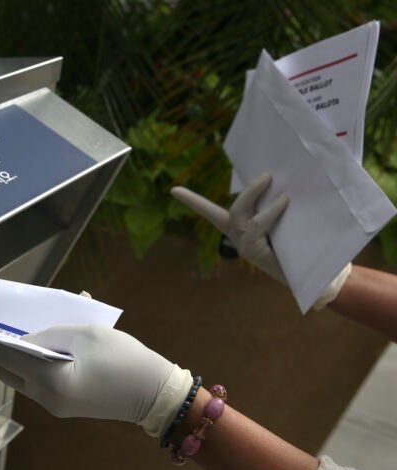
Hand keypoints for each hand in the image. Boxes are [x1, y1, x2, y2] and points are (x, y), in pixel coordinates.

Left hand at [0, 325, 191, 435]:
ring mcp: (55, 405)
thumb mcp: (84, 335)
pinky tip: (25, 351)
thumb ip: (49, 335)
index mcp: (49, 379)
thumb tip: (25, 342)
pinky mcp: (65, 406)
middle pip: (7, 373)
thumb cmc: (122, 358)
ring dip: (7, 361)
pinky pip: (36, 383)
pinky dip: (26, 366)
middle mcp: (46, 397)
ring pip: (20, 379)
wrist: (154, 393)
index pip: (6, 357)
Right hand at [171, 173, 350, 308]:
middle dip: (249, 190)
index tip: (173, 190)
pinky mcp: (253, 252)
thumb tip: (284, 183)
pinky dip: (270, 212)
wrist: (313, 276)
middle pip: (234, 209)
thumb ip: (278, 207)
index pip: (210, 212)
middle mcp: (237, 237)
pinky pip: (257, 226)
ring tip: (280, 189)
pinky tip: (284, 203)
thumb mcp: (285, 223)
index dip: (192, 201)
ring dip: (256, 197)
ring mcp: (244, 245)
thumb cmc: (301, 246)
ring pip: (241, 214)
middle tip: (268, 175)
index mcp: (239, 229)